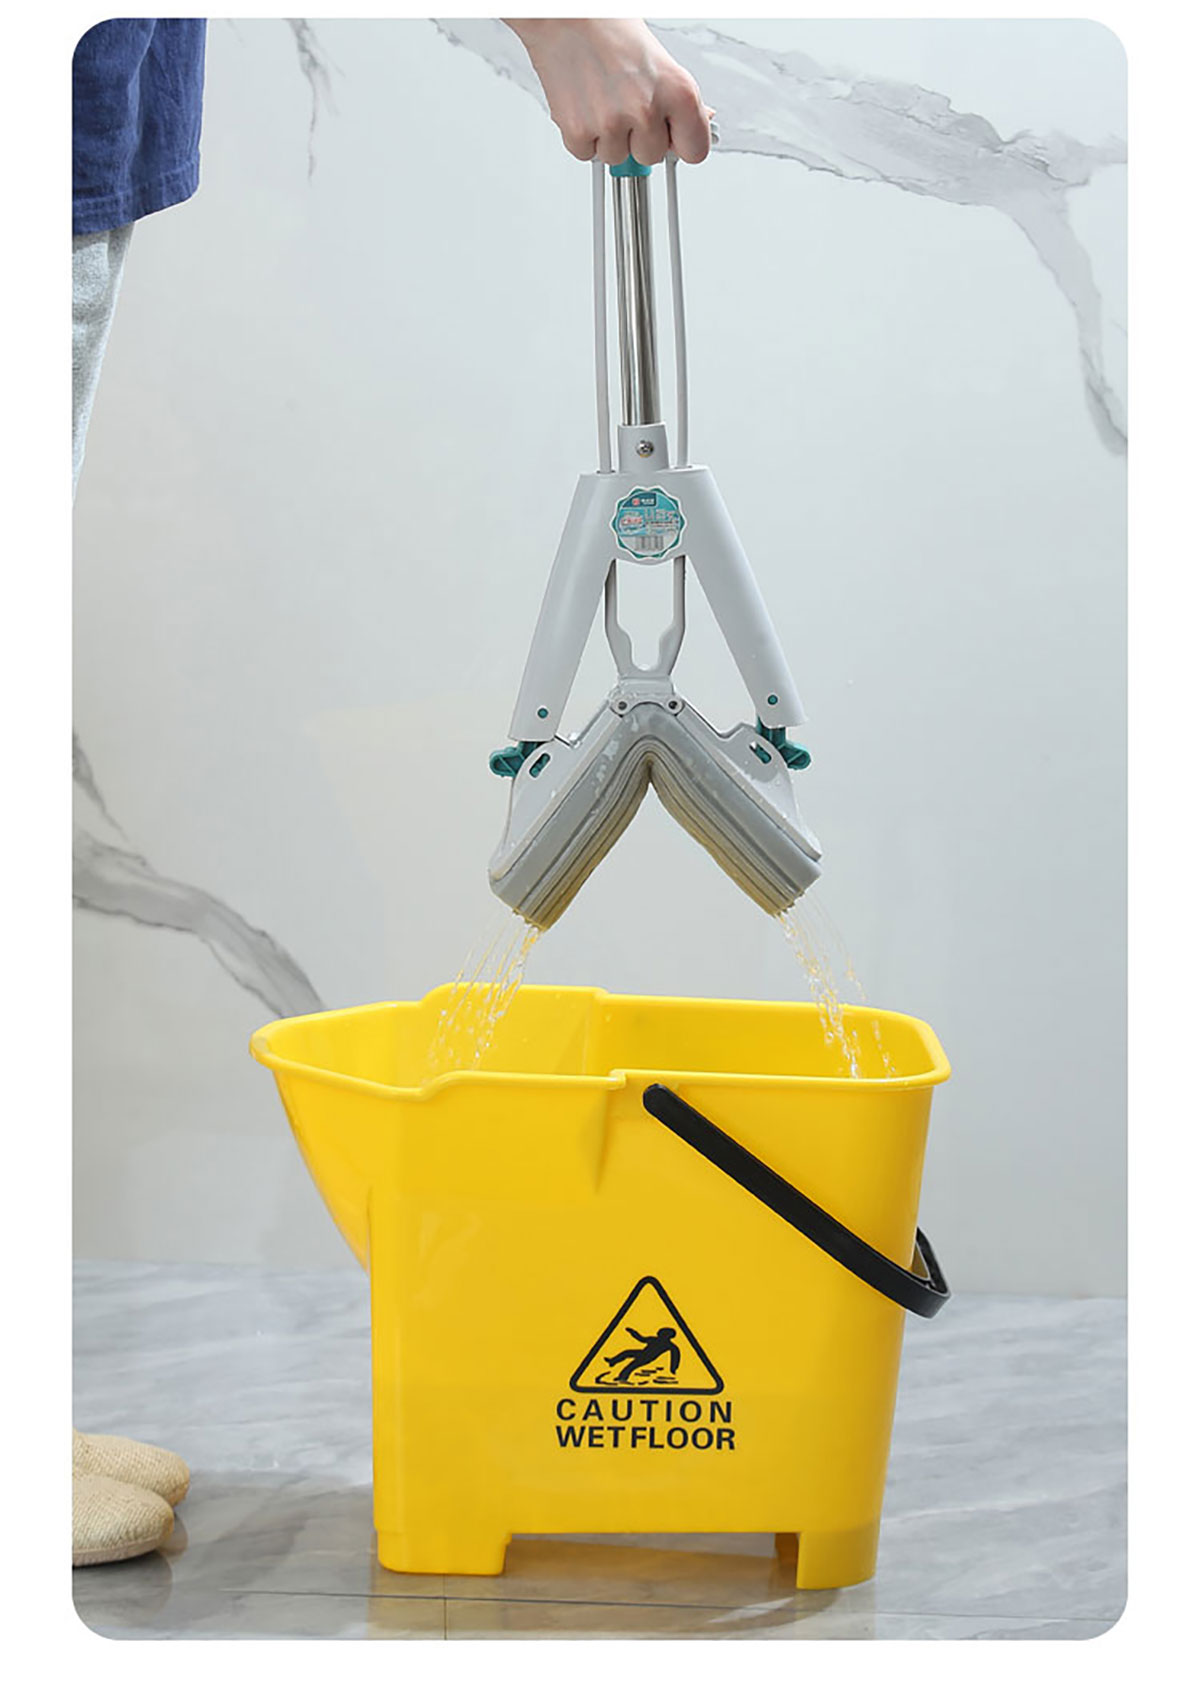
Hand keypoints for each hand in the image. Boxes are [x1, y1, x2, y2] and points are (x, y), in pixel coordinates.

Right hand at [503, 18, 711, 165]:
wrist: (565, 16)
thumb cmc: (610, 27)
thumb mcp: (660, 60)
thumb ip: (679, 99)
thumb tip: (700, 120)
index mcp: (678, 91)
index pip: (695, 151)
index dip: (681, 143)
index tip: (672, 137)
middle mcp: (646, 109)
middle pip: (652, 157)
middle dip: (640, 137)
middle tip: (627, 103)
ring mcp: (611, 123)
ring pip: (617, 157)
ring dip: (610, 137)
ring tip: (604, 98)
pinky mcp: (578, 132)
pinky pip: (587, 153)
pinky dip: (583, 135)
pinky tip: (586, 105)